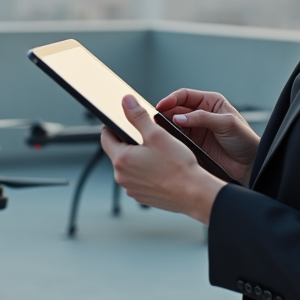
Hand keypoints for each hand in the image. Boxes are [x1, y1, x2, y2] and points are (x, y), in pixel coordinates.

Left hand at [101, 95, 225, 224]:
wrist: (194, 193)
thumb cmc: (178, 166)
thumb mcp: (157, 134)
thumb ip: (138, 116)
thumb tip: (126, 102)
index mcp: (121, 160)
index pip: (105, 137)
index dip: (112, 126)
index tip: (121, 122)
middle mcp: (122, 177)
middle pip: (118, 152)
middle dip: (129, 142)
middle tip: (147, 136)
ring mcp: (132, 189)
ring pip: (129, 167)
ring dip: (138, 158)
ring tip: (158, 153)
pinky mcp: (143, 197)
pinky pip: (139, 180)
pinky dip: (146, 173)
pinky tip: (162, 168)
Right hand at [155, 89, 259, 184]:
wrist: (250, 165)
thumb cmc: (245, 140)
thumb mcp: (226, 123)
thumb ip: (202, 118)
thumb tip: (178, 117)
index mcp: (211, 102)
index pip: (185, 95)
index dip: (172, 99)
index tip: (161, 105)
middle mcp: (202, 113)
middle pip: (177, 109)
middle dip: (166, 112)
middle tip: (156, 120)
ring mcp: (197, 129)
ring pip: (174, 124)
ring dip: (166, 126)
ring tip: (159, 130)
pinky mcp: (194, 144)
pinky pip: (178, 138)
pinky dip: (171, 138)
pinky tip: (167, 140)